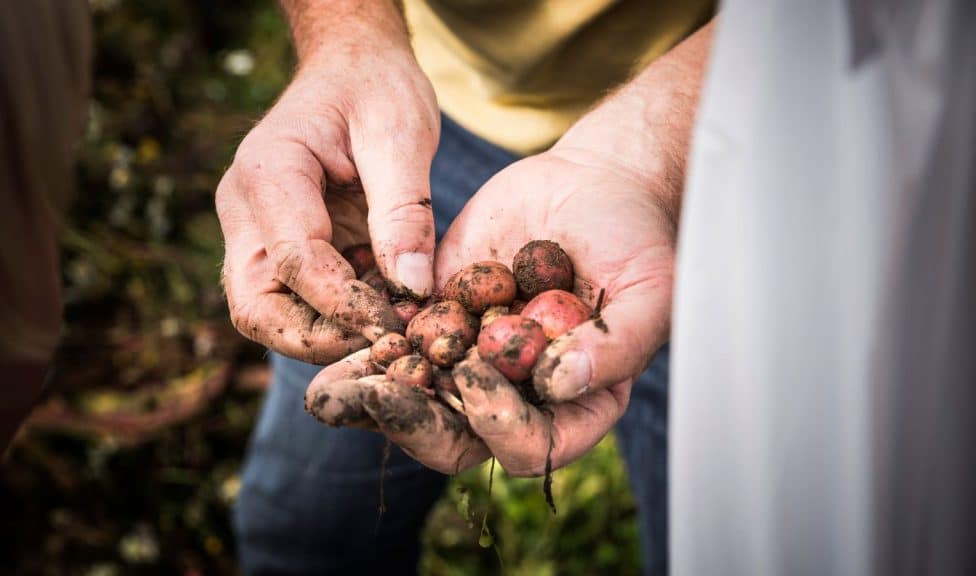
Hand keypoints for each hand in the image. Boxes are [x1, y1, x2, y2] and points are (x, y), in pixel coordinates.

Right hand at [216, 32, 439, 362]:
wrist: (352, 68)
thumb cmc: (374, 88)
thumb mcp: (401, 134)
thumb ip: (405, 209)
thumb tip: (412, 287)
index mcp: (267, 172)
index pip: (295, 262)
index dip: (346, 306)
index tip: (400, 326)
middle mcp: (245, 210)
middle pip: (258, 308)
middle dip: (320, 339)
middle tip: (387, 344)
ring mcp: (254, 232)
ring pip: (271, 314)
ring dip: (329, 333)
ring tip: (393, 324)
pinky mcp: (276, 247)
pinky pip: (296, 301)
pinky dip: (338, 316)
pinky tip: (387, 305)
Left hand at [307, 149, 675, 473]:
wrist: (595, 183)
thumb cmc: (637, 238)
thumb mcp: (649, 290)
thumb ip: (615, 346)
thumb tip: (558, 383)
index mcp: (571, 406)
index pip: (530, 446)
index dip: (497, 423)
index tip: (472, 371)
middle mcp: (516, 395)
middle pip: (457, 438)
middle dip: (410, 424)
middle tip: (370, 398)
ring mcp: (472, 359)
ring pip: (415, 400)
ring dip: (370, 398)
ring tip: (327, 388)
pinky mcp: (439, 319)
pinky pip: (397, 346)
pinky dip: (366, 347)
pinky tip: (336, 337)